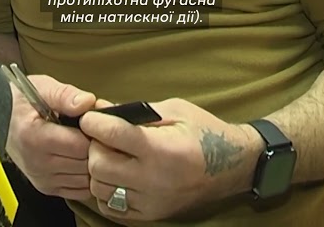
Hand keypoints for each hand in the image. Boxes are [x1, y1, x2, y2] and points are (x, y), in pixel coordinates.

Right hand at [4, 74, 111, 200]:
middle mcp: (37, 163)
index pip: (80, 145)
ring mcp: (42, 179)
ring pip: (85, 180)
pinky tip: (85, 159)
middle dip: (97, 148)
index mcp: (35, 138)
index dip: (95, 133)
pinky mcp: (46, 187)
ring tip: (90, 143)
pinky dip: (87, 178)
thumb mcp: (42, 88)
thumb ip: (66, 95)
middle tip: (99, 132)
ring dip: (94, 164)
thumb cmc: (21, 103)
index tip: (98, 122)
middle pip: (85, 164)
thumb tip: (87, 103)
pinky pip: (78, 191)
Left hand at [80, 98, 260, 220]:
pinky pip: (111, 207)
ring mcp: (151, 201)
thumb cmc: (204, 131)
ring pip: (100, 188)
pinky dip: (108, 191)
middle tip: (104, 138)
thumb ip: (136, 111)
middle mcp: (154, 179)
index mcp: (161, 149)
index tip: (91, 117)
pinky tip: (119, 176)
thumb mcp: (175, 110)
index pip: (111, 135)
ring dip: (100, 170)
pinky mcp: (151, 215)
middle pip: (99, 165)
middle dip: (95, 147)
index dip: (94, 122)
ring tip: (113, 156)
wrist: (233, 166)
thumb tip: (101, 108)